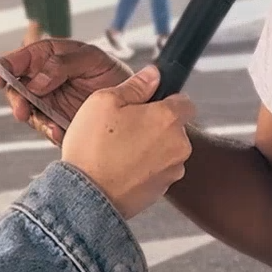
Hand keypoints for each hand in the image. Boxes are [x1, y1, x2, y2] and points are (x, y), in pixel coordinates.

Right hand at [0, 38, 129, 145]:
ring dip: (31, 118)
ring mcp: (49, 102)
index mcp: (53, 57)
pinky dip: (49, 132)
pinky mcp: (57, 123)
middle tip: (21, 109)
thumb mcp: (93, 61)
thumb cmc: (116, 75)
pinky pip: (44, 128)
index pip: (25, 57)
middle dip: (15, 97)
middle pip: (17, 86)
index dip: (8, 64)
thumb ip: (64, 64)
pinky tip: (58, 134)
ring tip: (47, 125)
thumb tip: (35, 80)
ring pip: (27, 109)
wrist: (138, 106)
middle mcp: (46, 80)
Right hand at [59, 65, 193, 219]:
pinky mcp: (162, 190)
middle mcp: (179, 145)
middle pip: (174, 127)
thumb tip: (153, 74)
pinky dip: (144, 168)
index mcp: (168, 118)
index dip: (166, 100)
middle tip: (124, 128)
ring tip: (119, 150)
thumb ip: (135, 85)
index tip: (147, 105)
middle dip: (154, 125)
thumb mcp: (104, 101)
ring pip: (166, 150)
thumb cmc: (93, 149)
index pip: (185, 101)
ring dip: (150, 148)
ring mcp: (173, 170)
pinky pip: (157, 171)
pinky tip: (121, 168)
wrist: (86, 197)